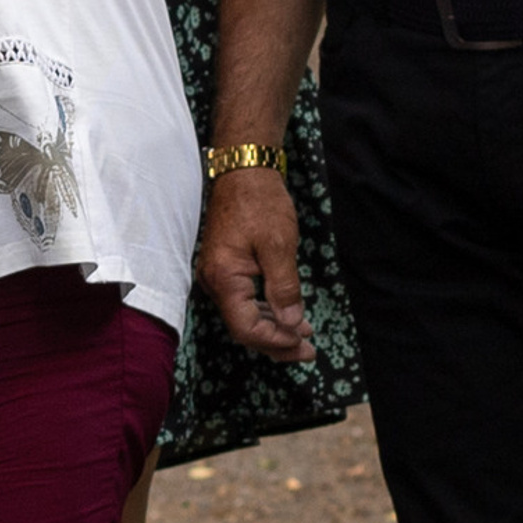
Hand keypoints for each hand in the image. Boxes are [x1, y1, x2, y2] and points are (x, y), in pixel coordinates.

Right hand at [195, 169, 314, 363]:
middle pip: (243, 328)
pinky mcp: (226, 269)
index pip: (246, 327)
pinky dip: (265, 312)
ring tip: (303, 336)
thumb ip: (284, 288)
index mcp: (224, 277)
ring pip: (243, 316)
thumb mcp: (278, 245)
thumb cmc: (260, 203)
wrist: (244, 171)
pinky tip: (285, 314)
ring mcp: (218, 276)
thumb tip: (291, 323)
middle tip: (308, 350)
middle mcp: (214, 281)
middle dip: (276, 343)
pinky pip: (243, 301)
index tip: (303, 342)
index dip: (275, 340)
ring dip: (273, 329)